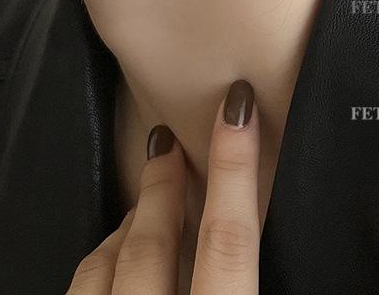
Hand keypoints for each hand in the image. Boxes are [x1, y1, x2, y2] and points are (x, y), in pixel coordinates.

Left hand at [67, 80, 258, 293]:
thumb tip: (284, 270)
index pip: (229, 238)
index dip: (235, 169)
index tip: (239, 107)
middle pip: (153, 246)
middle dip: (161, 188)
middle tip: (168, 143)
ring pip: (100, 270)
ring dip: (123, 230)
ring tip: (140, 206)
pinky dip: (94, 269)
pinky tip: (106, 262)